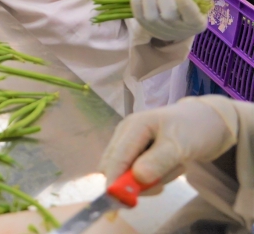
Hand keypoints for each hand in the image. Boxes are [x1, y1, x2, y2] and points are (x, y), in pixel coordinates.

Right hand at [98, 95, 238, 188]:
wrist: (209, 123)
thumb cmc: (194, 129)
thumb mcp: (179, 145)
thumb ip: (158, 161)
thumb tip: (137, 178)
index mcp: (132, 127)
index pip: (115, 157)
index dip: (114, 179)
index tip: (119, 200)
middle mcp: (126, 135)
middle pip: (116, 168)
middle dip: (136, 182)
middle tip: (161, 187)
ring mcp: (132, 145)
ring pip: (129, 174)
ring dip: (152, 179)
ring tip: (175, 167)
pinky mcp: (140, 154)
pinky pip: (139, 174)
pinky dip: (156, 177)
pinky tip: (171, 167)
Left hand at [130, 0, 207, 42]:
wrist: (181, 26)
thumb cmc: (193, 8)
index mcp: (196, 22)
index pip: (189, 13)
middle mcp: (179, 30)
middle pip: (168, 14)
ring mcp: (161, 31)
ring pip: (151, 16)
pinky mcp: (148, 28)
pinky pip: (138, 16)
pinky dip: (135, 0)